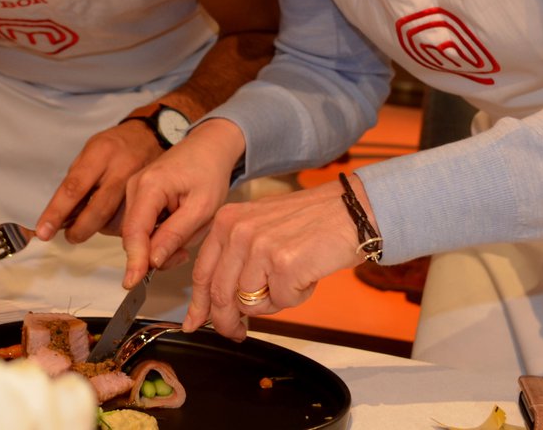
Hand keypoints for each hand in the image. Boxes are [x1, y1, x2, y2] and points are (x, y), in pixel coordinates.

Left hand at [35, 120, 163, 242]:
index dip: (57, 212)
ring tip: (87, 225)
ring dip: (96, 228)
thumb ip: (76, 180)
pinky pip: (128, 220)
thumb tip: (60, 214)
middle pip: (98, 209)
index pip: (74, 187)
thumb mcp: (90, 151)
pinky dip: (114, 226)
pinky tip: (107, 221)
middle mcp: (120, 169)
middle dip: (80, 229)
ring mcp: (138, 184)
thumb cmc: (113, 145)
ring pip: (115, 219)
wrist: (150, 136)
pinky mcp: (148, 196)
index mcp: (100, 153)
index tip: (44, 231)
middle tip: (70, 236)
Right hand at [120, 118, 243, 288]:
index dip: (134, 260)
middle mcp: (135, 186)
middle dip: (157, 252)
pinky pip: (144, 225)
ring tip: (189, 230)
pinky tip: (180, 224)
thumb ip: (175, 234)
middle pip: (135, 235)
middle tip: (185, 252)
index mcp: (149, 186)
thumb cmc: (209, 171)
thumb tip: (152, 261)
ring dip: (162, 242)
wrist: (209, 147)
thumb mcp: (202, 208)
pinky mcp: (139, 195)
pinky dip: (161, 233)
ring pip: (140, 233)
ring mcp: (134, 190)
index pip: (134, 231)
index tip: (132, 283)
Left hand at [182, 180, 363, 339]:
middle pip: (220, 294)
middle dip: (226, 322)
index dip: (199, 304)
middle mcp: (239, 230)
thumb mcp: (259, 226)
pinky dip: (295, 297)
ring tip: (291, 280)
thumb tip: (216, 303)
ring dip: (271, 303)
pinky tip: (306, 276)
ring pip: (249, 303)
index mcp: (228, 220)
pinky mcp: (284, 264)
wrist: (348, 211)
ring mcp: (260, 246)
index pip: (202, 271)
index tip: (194, 322)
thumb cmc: (308, 221)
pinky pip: (280, 302)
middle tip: (236, 333)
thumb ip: (236, 257)